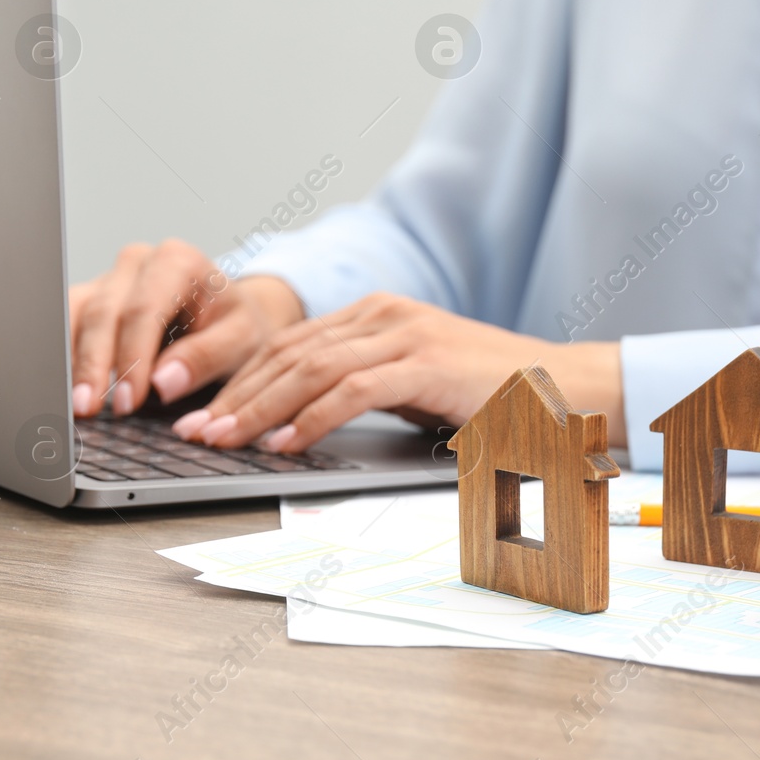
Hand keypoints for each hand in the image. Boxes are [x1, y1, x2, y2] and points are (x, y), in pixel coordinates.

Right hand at [68, 239, 305, 416]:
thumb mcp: (241, 340)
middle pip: (103, 311)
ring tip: (70, 405)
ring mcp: (109, 279)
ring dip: (70, 361)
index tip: (128, 400)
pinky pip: (67, 324)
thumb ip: (205, 357)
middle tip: (88, 409)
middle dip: (94, 363)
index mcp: (177, 261)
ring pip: (76, 315)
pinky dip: (64, 358)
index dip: (132, 357)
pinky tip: (64, 390)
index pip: (144, 309)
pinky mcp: (92, 300)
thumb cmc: (237, 325)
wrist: (230, 315)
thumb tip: (163, 383)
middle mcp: (137, 263)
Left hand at [171, 292, 623, 452]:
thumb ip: (360, 388)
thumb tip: (293, 422)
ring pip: (311, 369)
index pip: (288, 344)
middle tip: (196, 431)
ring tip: (227, 440)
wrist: (562, 391)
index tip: (202, 414)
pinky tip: (285, 444)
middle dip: (235, 395)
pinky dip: (312, 417)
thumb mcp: (410, 386)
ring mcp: (404, 334)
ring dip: (261, 408)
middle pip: (288, 353)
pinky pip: (353, 390)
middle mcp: (383, 314)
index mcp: (374, 314)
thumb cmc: (486, 397)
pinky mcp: (426, 362)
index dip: (239, 380)